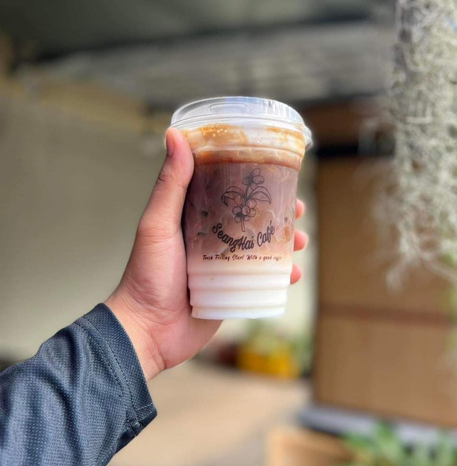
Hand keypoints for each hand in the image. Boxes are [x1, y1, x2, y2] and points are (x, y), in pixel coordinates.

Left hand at [106, 128, 307, 379]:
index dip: (252, 180)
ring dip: (284, 242)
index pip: (227, 189)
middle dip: (277, 212)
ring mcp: (222, 264)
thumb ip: (171, 183)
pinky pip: (260, 277)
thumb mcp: (158, 224)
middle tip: (297, 209)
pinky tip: (292, 274)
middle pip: (250, 217)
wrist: (147, 330)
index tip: (274, 171)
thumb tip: (175, 134)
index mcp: (192, 216)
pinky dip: (280, 274)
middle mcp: (209, 237)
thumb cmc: (147, 275)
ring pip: (260, 246)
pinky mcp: (231, 289)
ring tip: (301, 241)